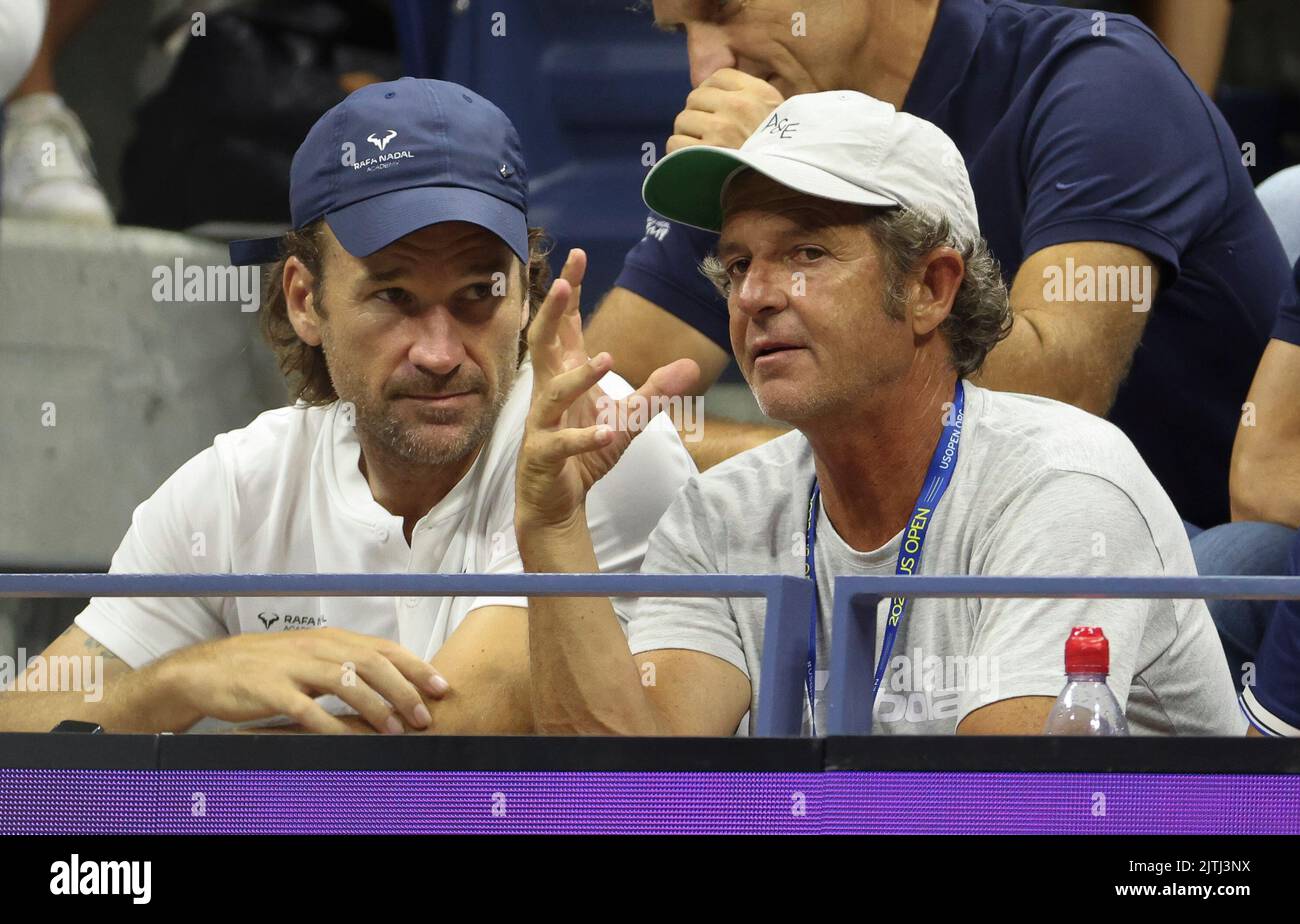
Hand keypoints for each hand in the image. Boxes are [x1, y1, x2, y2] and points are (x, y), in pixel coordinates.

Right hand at [161, 627, 449, 733]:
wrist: (208, 670)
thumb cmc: (266, 667)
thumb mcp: (310, 658)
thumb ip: (345, 665)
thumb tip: (389, 683)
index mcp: (330, 639)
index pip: (383, 648)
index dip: (415, 667)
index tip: (440, 687)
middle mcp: (316, 647)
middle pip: (372, 664)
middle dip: (404, 690)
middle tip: (424, 715)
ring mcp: (293, 666)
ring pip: (345, 683)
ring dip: (376, 707)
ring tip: (395, 729)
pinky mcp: (270, 689)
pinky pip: (306, 709)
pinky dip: (330, 725)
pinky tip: (347, 739)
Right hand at [516, 249, 697, 531]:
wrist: (558, 503)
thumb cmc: (585, 454)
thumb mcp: (629, 420)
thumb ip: (655, 392)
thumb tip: (689, 365)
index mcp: (566, 376)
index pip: (566, 326)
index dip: (569, 292)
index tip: (577, 256)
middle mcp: (549, 393)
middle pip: (543, 343)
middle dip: (552, 312)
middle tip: (562, 282)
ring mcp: (542, 424)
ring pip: (553, 392)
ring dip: (579, 376)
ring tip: (606, 360)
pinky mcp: (544, 455)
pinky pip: (562, 443)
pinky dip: (586, 437)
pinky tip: (609, 430)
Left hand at [667, 68, 784, 153]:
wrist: (780, 190)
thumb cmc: (780, 156)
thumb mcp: (780, 117)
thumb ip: (752, 99)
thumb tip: (715, 91)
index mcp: (758, 93)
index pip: (719, 77)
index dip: (710, 93)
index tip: (714, 109)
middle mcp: (738, 106)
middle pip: (695, 98)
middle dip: (698, 115)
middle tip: (709, 135)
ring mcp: (721, 129)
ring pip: (682, 120)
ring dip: (687, 135)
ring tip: (703, 149)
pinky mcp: (705, 152)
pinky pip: (675, 143)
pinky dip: (679, 153)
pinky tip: (693, 161)